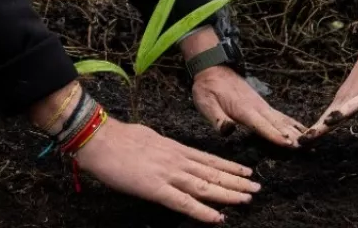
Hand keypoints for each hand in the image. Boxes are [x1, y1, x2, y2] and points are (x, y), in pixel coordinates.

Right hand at [75, 117, 258, 223]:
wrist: (100, 138)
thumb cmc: (118, 139)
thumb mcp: (148, 138)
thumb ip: (162, 149)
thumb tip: (167, 154)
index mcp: (174, 148)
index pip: (208, 159)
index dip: (229, 167)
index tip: (246, 172)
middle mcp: (177, 160)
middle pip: (213, 172)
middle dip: (236, 181)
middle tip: (257, 188)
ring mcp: (169, 173)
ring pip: (205, 186)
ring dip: (228, 194)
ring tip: (247, 199)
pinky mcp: (156, 188)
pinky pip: (184, 203)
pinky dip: (202, 211)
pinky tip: (217, 218)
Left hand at [193, 66, 305, 146]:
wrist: (213, 68)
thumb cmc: (208, 89)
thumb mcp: (206, 103)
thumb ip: (217, 118)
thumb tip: (228, 130)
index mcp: (243, 109)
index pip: (262, 125)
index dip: (276, 136)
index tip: (291, 145)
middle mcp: (257, 108)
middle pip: (278, 124)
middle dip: (293, 137)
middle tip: (309, 149)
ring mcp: (262, 106)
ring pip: (283, 120)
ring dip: (298, 132)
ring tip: (312, 144)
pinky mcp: (263, 106)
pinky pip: (282, 116)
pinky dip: (294, 124)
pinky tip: (303, 130)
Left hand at [303, 28, 357, 140]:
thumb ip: (357, 100)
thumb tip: (350, 108)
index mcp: (343, 99)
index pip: (326, 118)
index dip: (316, 130)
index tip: (304, 142)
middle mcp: (345, 98)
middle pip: (326, 119)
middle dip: (313, 133)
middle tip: (298, 143)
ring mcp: (355, 96)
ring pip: (335, 115)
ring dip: (321, 126)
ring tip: (308, 137)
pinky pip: (353, 106)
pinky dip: (340, 114)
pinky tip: (330, 120)